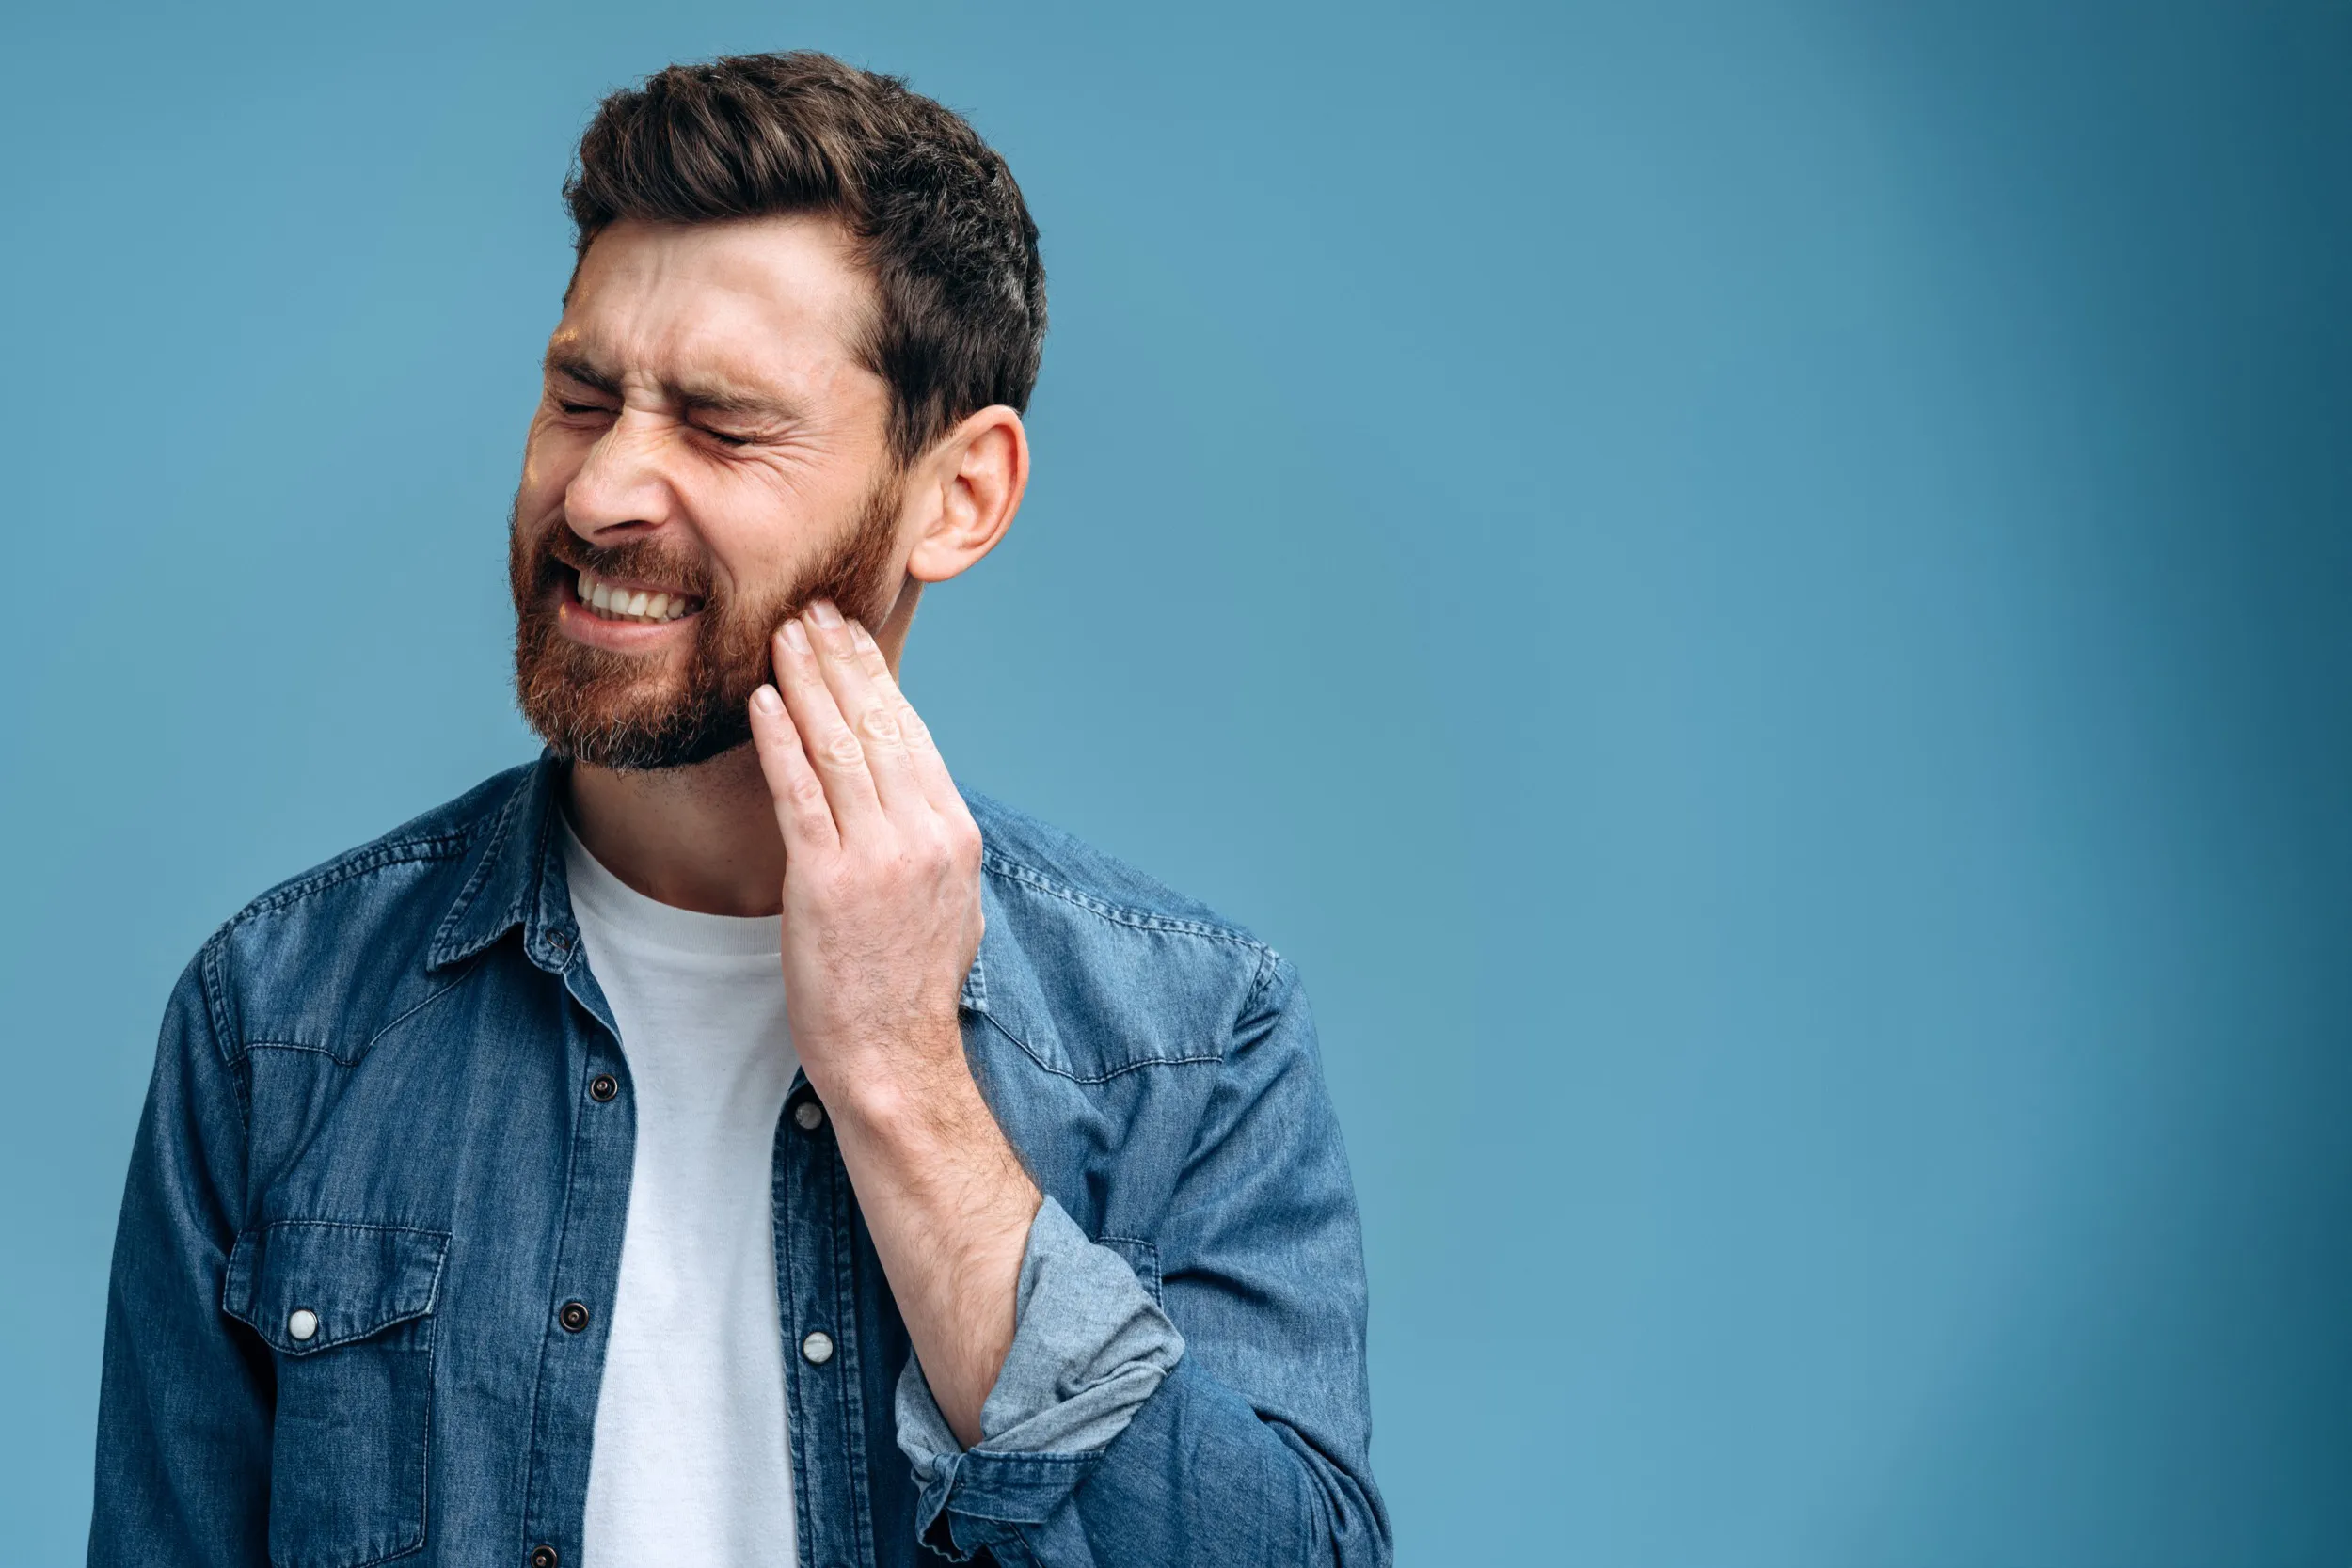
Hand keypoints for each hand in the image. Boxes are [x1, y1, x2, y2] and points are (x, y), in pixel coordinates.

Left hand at [747, 599, 1037, 1446]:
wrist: (894, 1058)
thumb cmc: (909, 985)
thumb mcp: (943, 897)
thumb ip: (923, 835)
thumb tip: (898, 783)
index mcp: (954, 831)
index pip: (911, 734)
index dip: (876, 678)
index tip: (850, 635)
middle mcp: (923, 833)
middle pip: (876, 725)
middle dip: (841, 660)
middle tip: (811, 610)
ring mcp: (877, 855)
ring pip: (839, 746)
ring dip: (809, 681)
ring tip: (783, 636)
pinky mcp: (826, 881)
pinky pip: (799, 792)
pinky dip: (781, 740)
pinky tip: (764, 701)